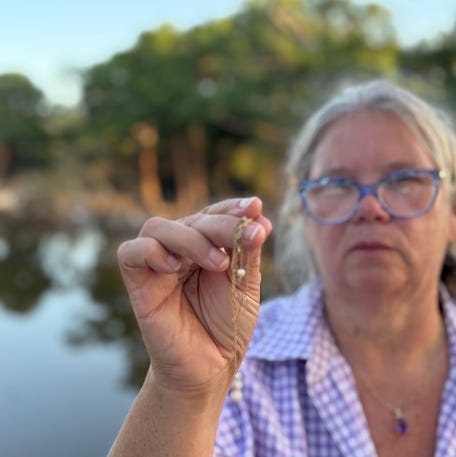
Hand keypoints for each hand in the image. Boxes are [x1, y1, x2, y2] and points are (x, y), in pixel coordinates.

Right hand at [117, 197, 271, 393]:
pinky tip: (176, 267)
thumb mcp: (245, 286)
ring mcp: (157, 265)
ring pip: (158, 227)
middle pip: (191, 219)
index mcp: (206, 246)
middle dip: (221, 224)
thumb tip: (259, 217)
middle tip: (248, 236)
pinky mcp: (139, 283)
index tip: (255, 206)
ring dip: (191, 238)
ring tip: (218, 263)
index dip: (231, 207)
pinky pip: (131, 253)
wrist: (210, 369)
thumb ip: (248, 253)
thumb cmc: (228, 326)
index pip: (213, 213)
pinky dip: (151, 252)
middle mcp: (180, 250)